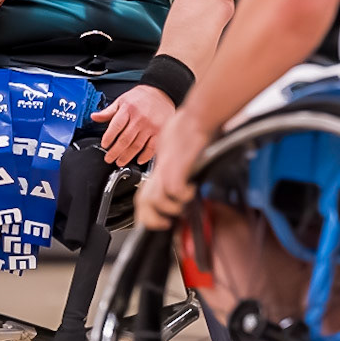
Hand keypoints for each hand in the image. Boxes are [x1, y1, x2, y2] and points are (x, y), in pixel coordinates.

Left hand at [91, 84, 174, 167]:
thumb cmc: (141, 97)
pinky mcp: (160, 131)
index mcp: (128, 109)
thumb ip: (108, 111)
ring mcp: (151, 126)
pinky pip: (152, 147)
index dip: (108, 137)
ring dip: (127, 156)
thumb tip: (94, 117)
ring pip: (137, 145)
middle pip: (125, 139)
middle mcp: (140, 118)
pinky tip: (139, 160)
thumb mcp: (122, 100)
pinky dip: (145, 156)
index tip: (104, 145)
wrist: (161, 92)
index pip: (116, 126)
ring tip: (120, 161)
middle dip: (115, 151)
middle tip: (109, 158)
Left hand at [136, 108, 214, 230]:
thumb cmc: (190, 129)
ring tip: (180, 208)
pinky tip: (191, 191)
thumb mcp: (177, 149)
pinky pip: (174, 189)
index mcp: (160, 169)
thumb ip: (177, 165)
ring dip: (168, 208)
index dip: (145, 212)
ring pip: (155, 199)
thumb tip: (184, 178)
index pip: (144, 196)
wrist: (196, 116)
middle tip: (162, 224)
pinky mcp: (178, 165)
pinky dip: (182, 195)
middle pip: (143, 201)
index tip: (154, 221)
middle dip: (150, 219)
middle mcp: (161, 170)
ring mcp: (168, 168)